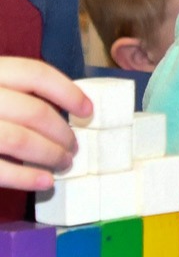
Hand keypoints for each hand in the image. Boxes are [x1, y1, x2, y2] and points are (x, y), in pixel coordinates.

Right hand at [0, 57, 88, 191]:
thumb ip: (12, 89)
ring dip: (49, 154)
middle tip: (74, 147)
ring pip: (19, 140)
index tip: (88, 110)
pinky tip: (44, 181)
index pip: (36, 74)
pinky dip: (26, 176)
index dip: (67, 92)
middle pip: (33, 112)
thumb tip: (64, 108)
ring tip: (64, 163)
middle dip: (61, 132)